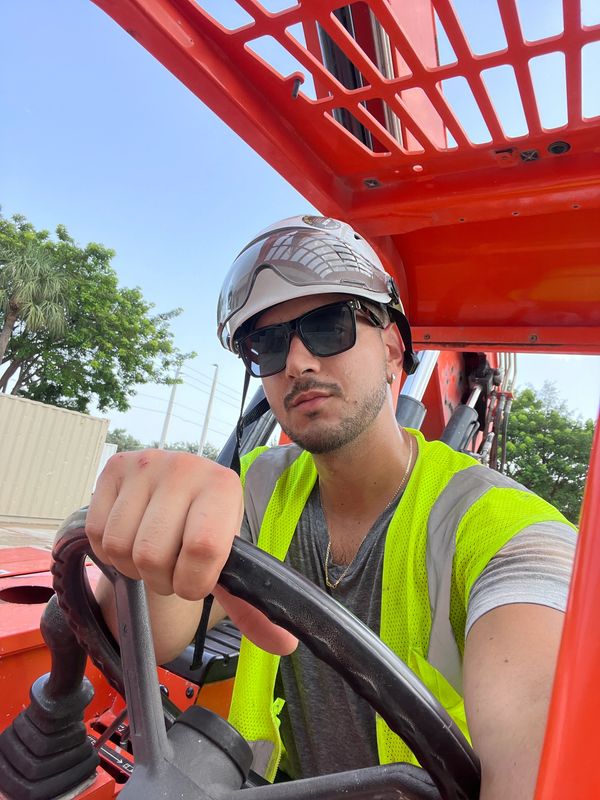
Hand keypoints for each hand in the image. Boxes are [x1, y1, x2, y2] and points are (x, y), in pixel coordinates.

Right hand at [87, 449, 295, 655]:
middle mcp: (185, 468)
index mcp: (223, 486)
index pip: (202, 547)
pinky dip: (109, 551)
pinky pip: (98, 532)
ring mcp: (146, 464)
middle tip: (171, 568)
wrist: (181, 492)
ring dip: (132, 567)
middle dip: (160, 579)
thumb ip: (249, 605)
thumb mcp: (229, 560)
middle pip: (152, 554)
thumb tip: (284, 644)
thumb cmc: (206, 530)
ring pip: (120, 546)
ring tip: (151, 553)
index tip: (194, 582)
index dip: (192, 581)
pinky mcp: (114, 469)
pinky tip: (130, 537)